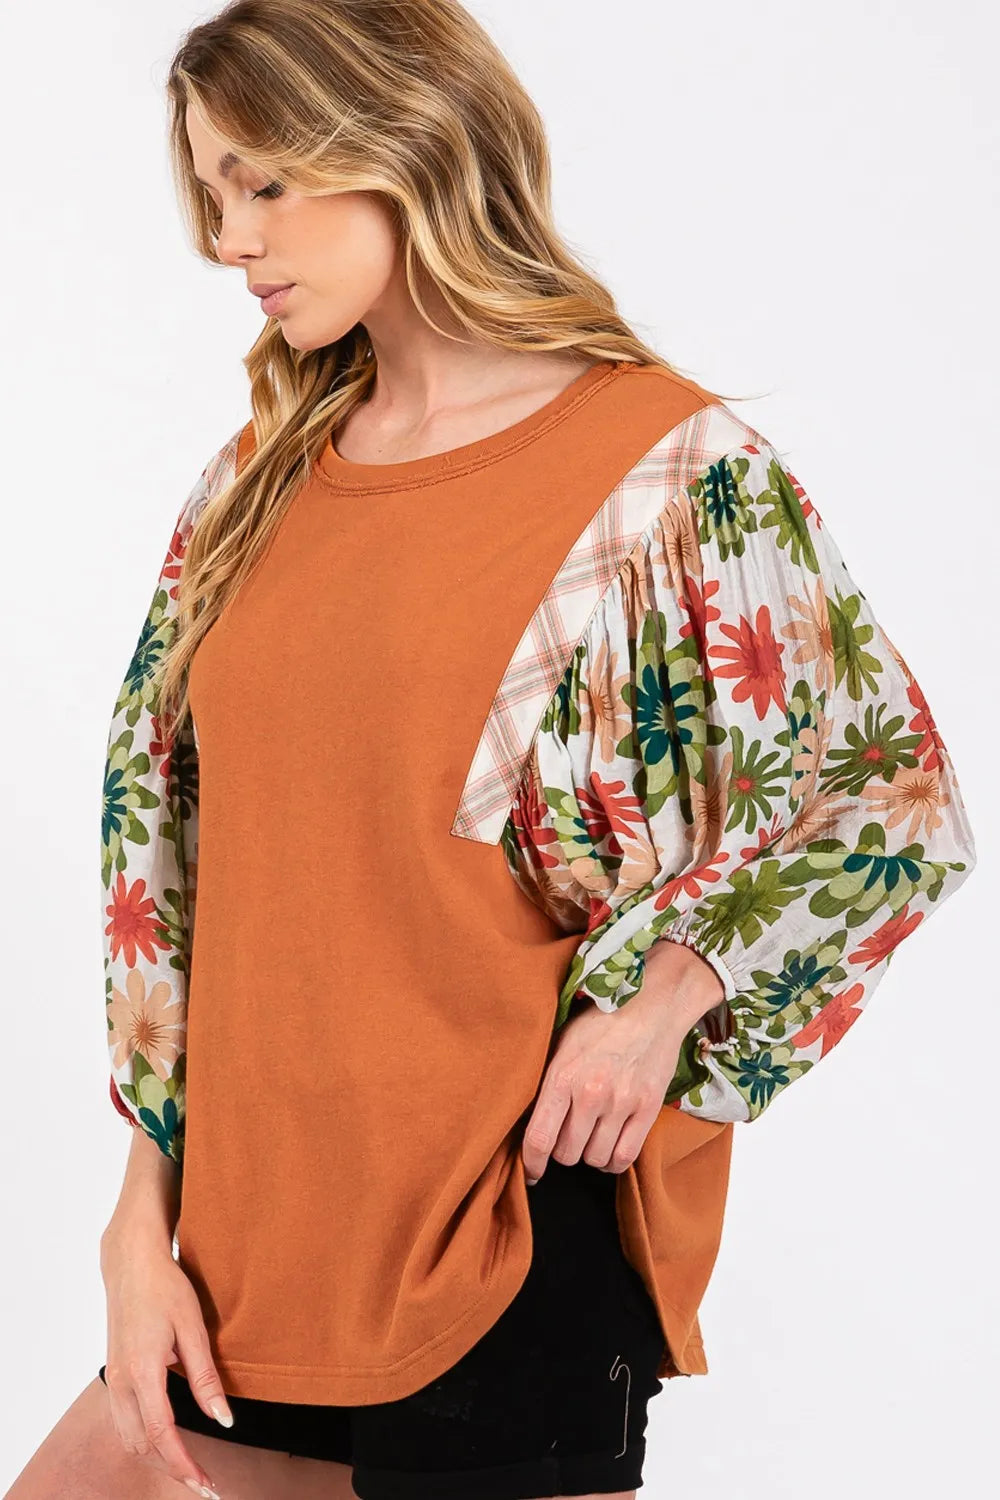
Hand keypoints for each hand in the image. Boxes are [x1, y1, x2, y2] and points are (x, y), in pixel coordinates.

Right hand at [99, 1226, 232, 1498]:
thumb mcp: (193, 1328)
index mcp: (142, 1372)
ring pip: (130, 1438)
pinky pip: (125, 1422)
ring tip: (190, 1468)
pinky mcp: (114, 1374)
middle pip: (142, 1446)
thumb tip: (223, 1419)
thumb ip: (206, 1377)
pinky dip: (145, 1440)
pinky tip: (168, 1441)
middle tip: (205, 1483)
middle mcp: (121, 1383)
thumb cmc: (165, 1288)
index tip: (207, 1485)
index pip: (162, 1434)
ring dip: (158, 1458)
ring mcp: (113, 1380)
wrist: (131, 1264)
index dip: (185, 1465)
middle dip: (172, 1469)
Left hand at [520, 941, 724, 1183]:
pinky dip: (614, 1160)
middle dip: (562, 1151)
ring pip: (595, 1158)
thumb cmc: (602, 1018)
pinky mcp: (648, 1108)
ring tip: (590, 1136)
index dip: (531, 1164)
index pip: (539, 1138)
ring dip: (589, 1154)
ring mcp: (622, 1103)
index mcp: (562, 1075)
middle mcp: (590, 1093)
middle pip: (567, 1154)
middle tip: (567, 1137)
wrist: (652, 1001)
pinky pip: (625, 1156)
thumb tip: (530, 1116)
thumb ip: (548, 1078)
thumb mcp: (562, 1040)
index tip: (531, 1172)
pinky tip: (610, 1147)